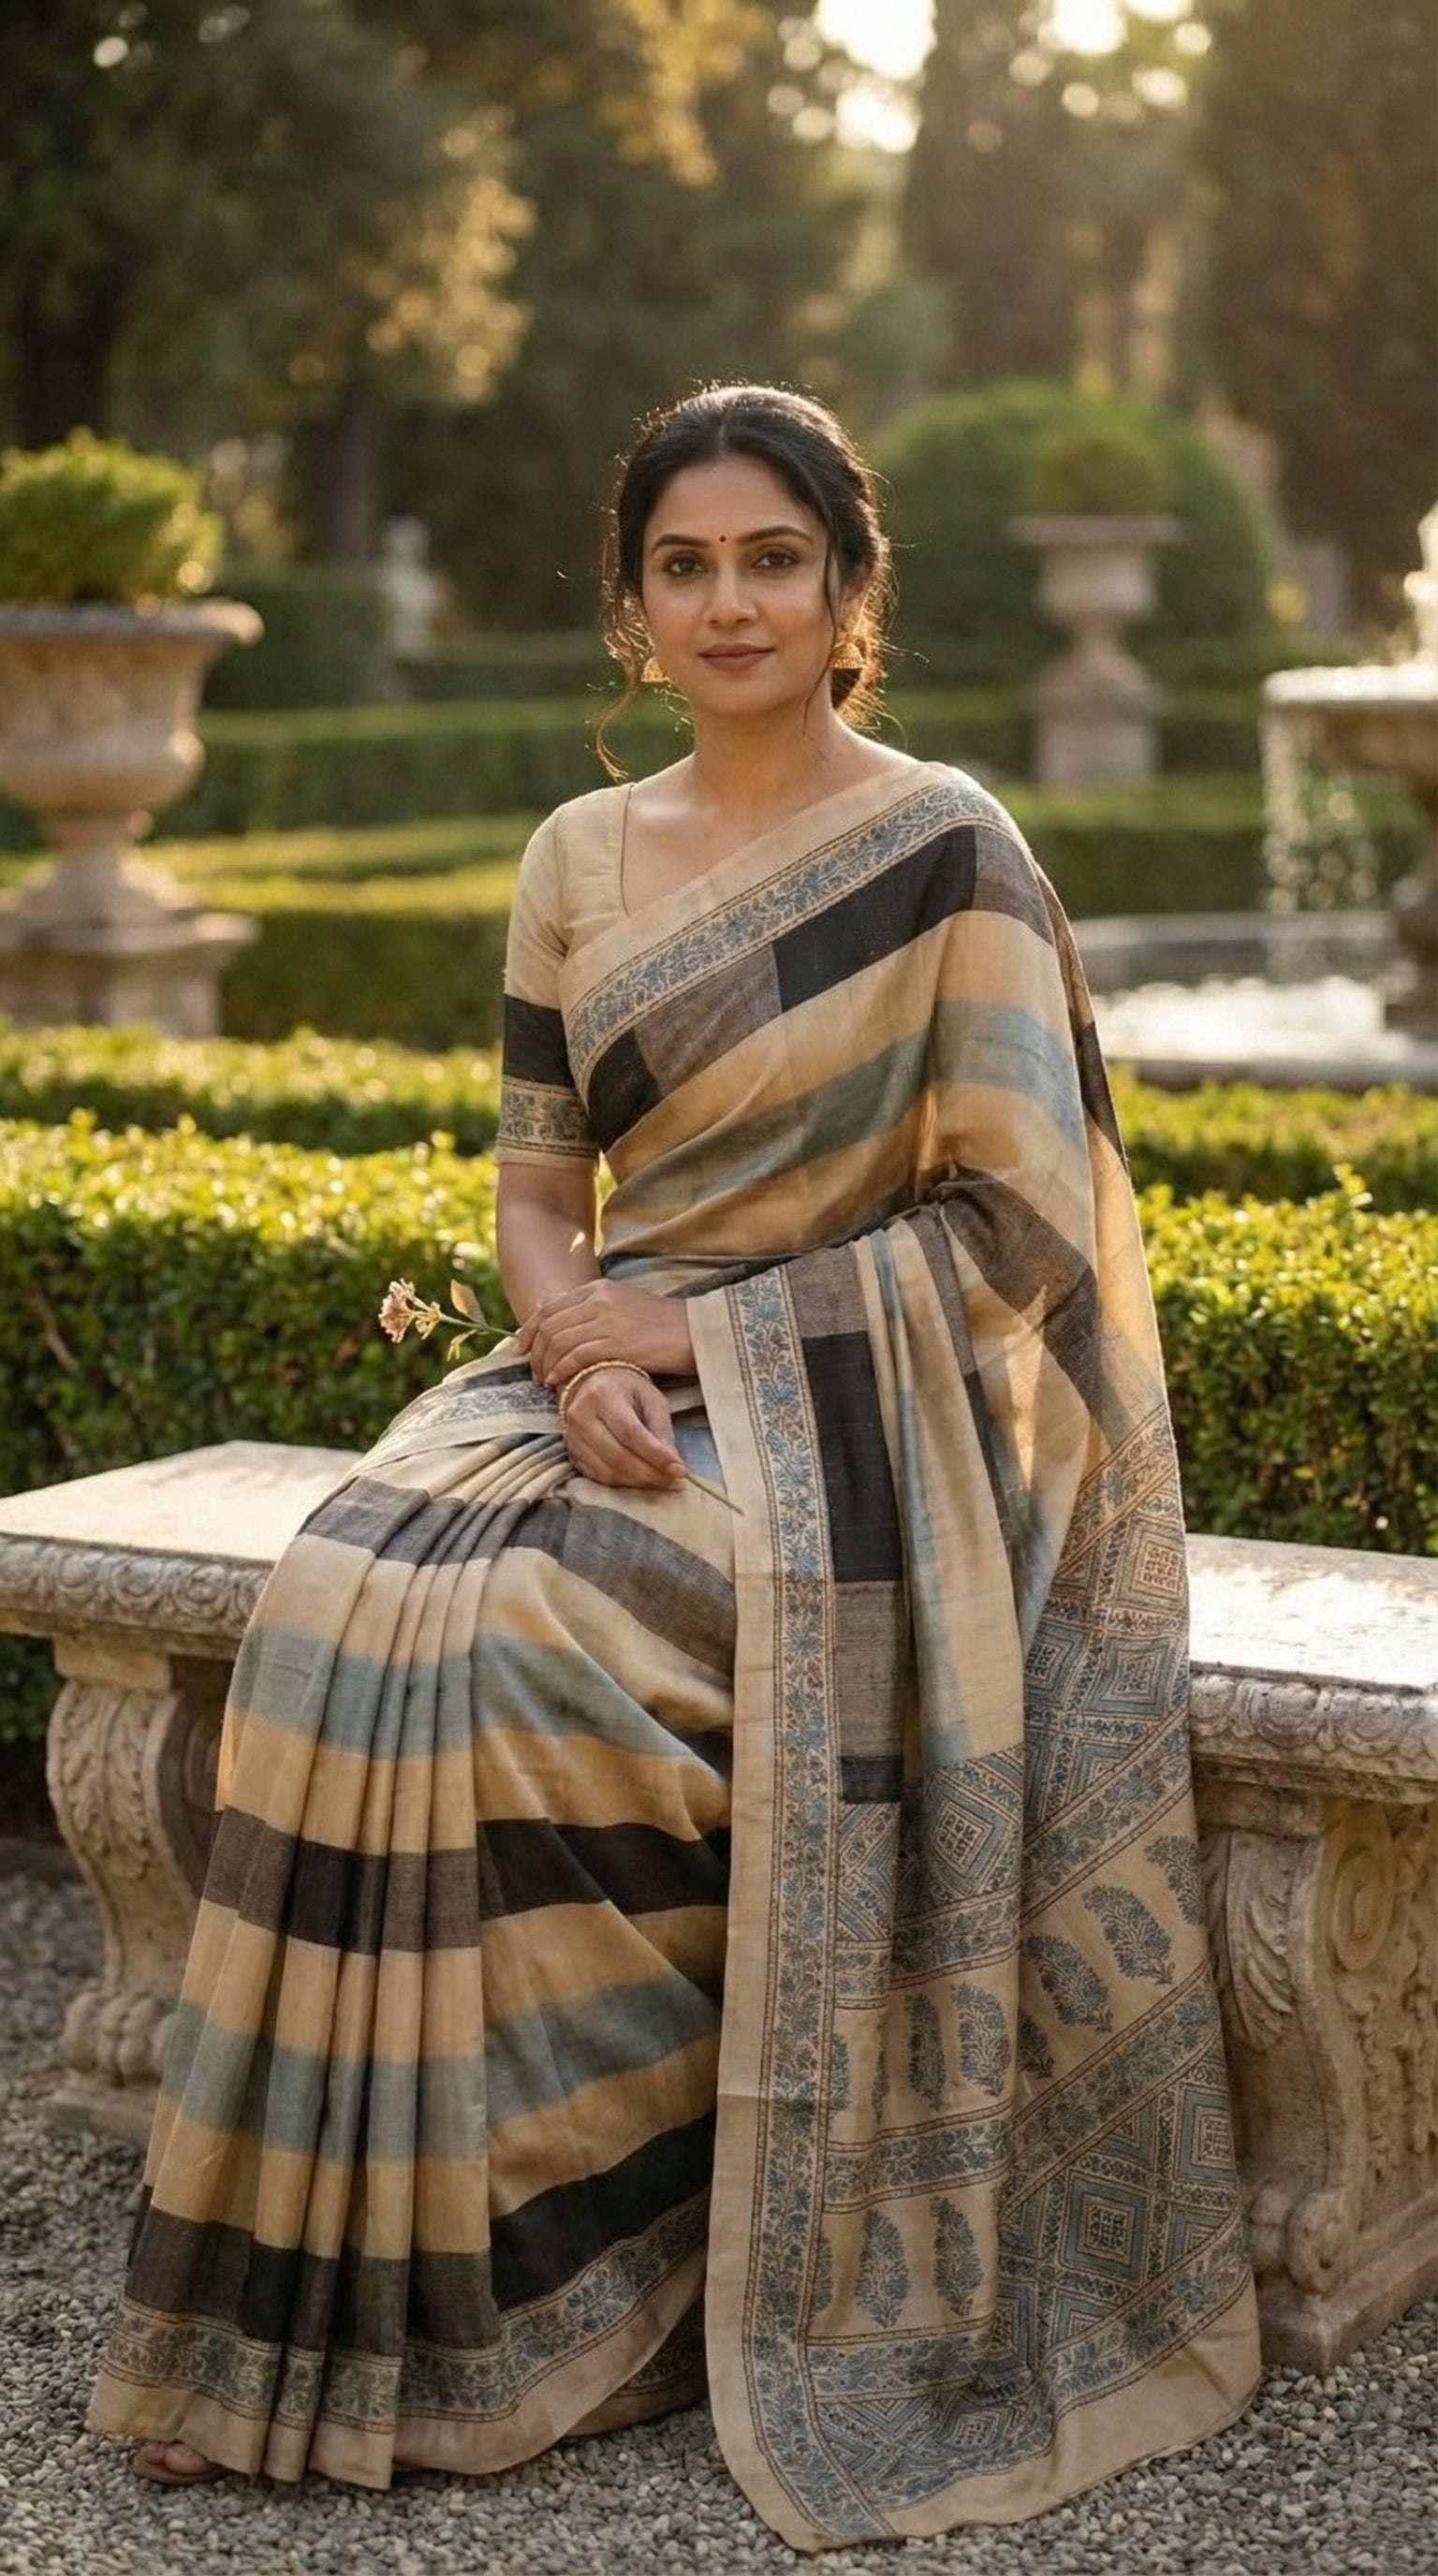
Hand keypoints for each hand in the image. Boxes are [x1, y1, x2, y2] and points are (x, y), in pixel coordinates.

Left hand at [516, 1279, 693, 1388]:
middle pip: (550, 1325)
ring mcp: (607, 1319)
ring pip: (559, 1341)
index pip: (551, 1307)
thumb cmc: (663, 1326)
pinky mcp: (617, 1341)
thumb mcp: (624, 1306)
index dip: (530, 1330)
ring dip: (545, 1364)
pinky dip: (561, 1370)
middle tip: (531, 1371)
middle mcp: (599, 1299)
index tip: (522, 1349)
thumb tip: (561, 1315)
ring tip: (543, 1381)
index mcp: (599, 1288)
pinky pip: (576, 1356)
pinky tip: (558, 1382)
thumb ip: (594, 1309)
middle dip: (534, 1350)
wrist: (697, 1332)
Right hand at [561, 1367, 686, 1492]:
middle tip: (673, 1481)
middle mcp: (582, 1416)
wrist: (593, 1384)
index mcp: (603, 1395)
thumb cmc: (627, 1390)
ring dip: (638, 1483)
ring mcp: (572, 1437)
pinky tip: (640, 1481)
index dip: (656, 1456)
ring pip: (607, 1471)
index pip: (631, 1433)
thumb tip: (674, 1466)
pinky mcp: (572, 1453)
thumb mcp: (651, 1400)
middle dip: (649, 1474)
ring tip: (660, 1482)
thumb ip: (662, 1432)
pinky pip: (598, 1477)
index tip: (679, 1470)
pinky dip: (623, 1484)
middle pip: (618, 1456)